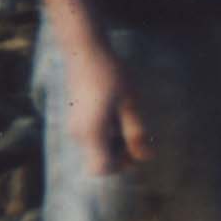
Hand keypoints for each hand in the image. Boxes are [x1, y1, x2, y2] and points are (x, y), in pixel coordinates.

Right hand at [62, 36, 151, 178]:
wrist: (84, 51)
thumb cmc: (110, 74)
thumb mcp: (130, 103)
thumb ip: (136, 132)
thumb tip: (146, 158)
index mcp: (91, 132)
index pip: (101, 169)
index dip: (121, 165)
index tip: (136, 147)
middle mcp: (78, 133)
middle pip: (99, 159)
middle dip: (121, 153)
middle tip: (136, 130)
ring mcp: (74, 125)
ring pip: (96, 147)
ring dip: (114, 141)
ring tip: (125, 116)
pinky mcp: (75, 117)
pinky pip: (92, 135)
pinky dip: (106, 131)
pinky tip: (115, 110)